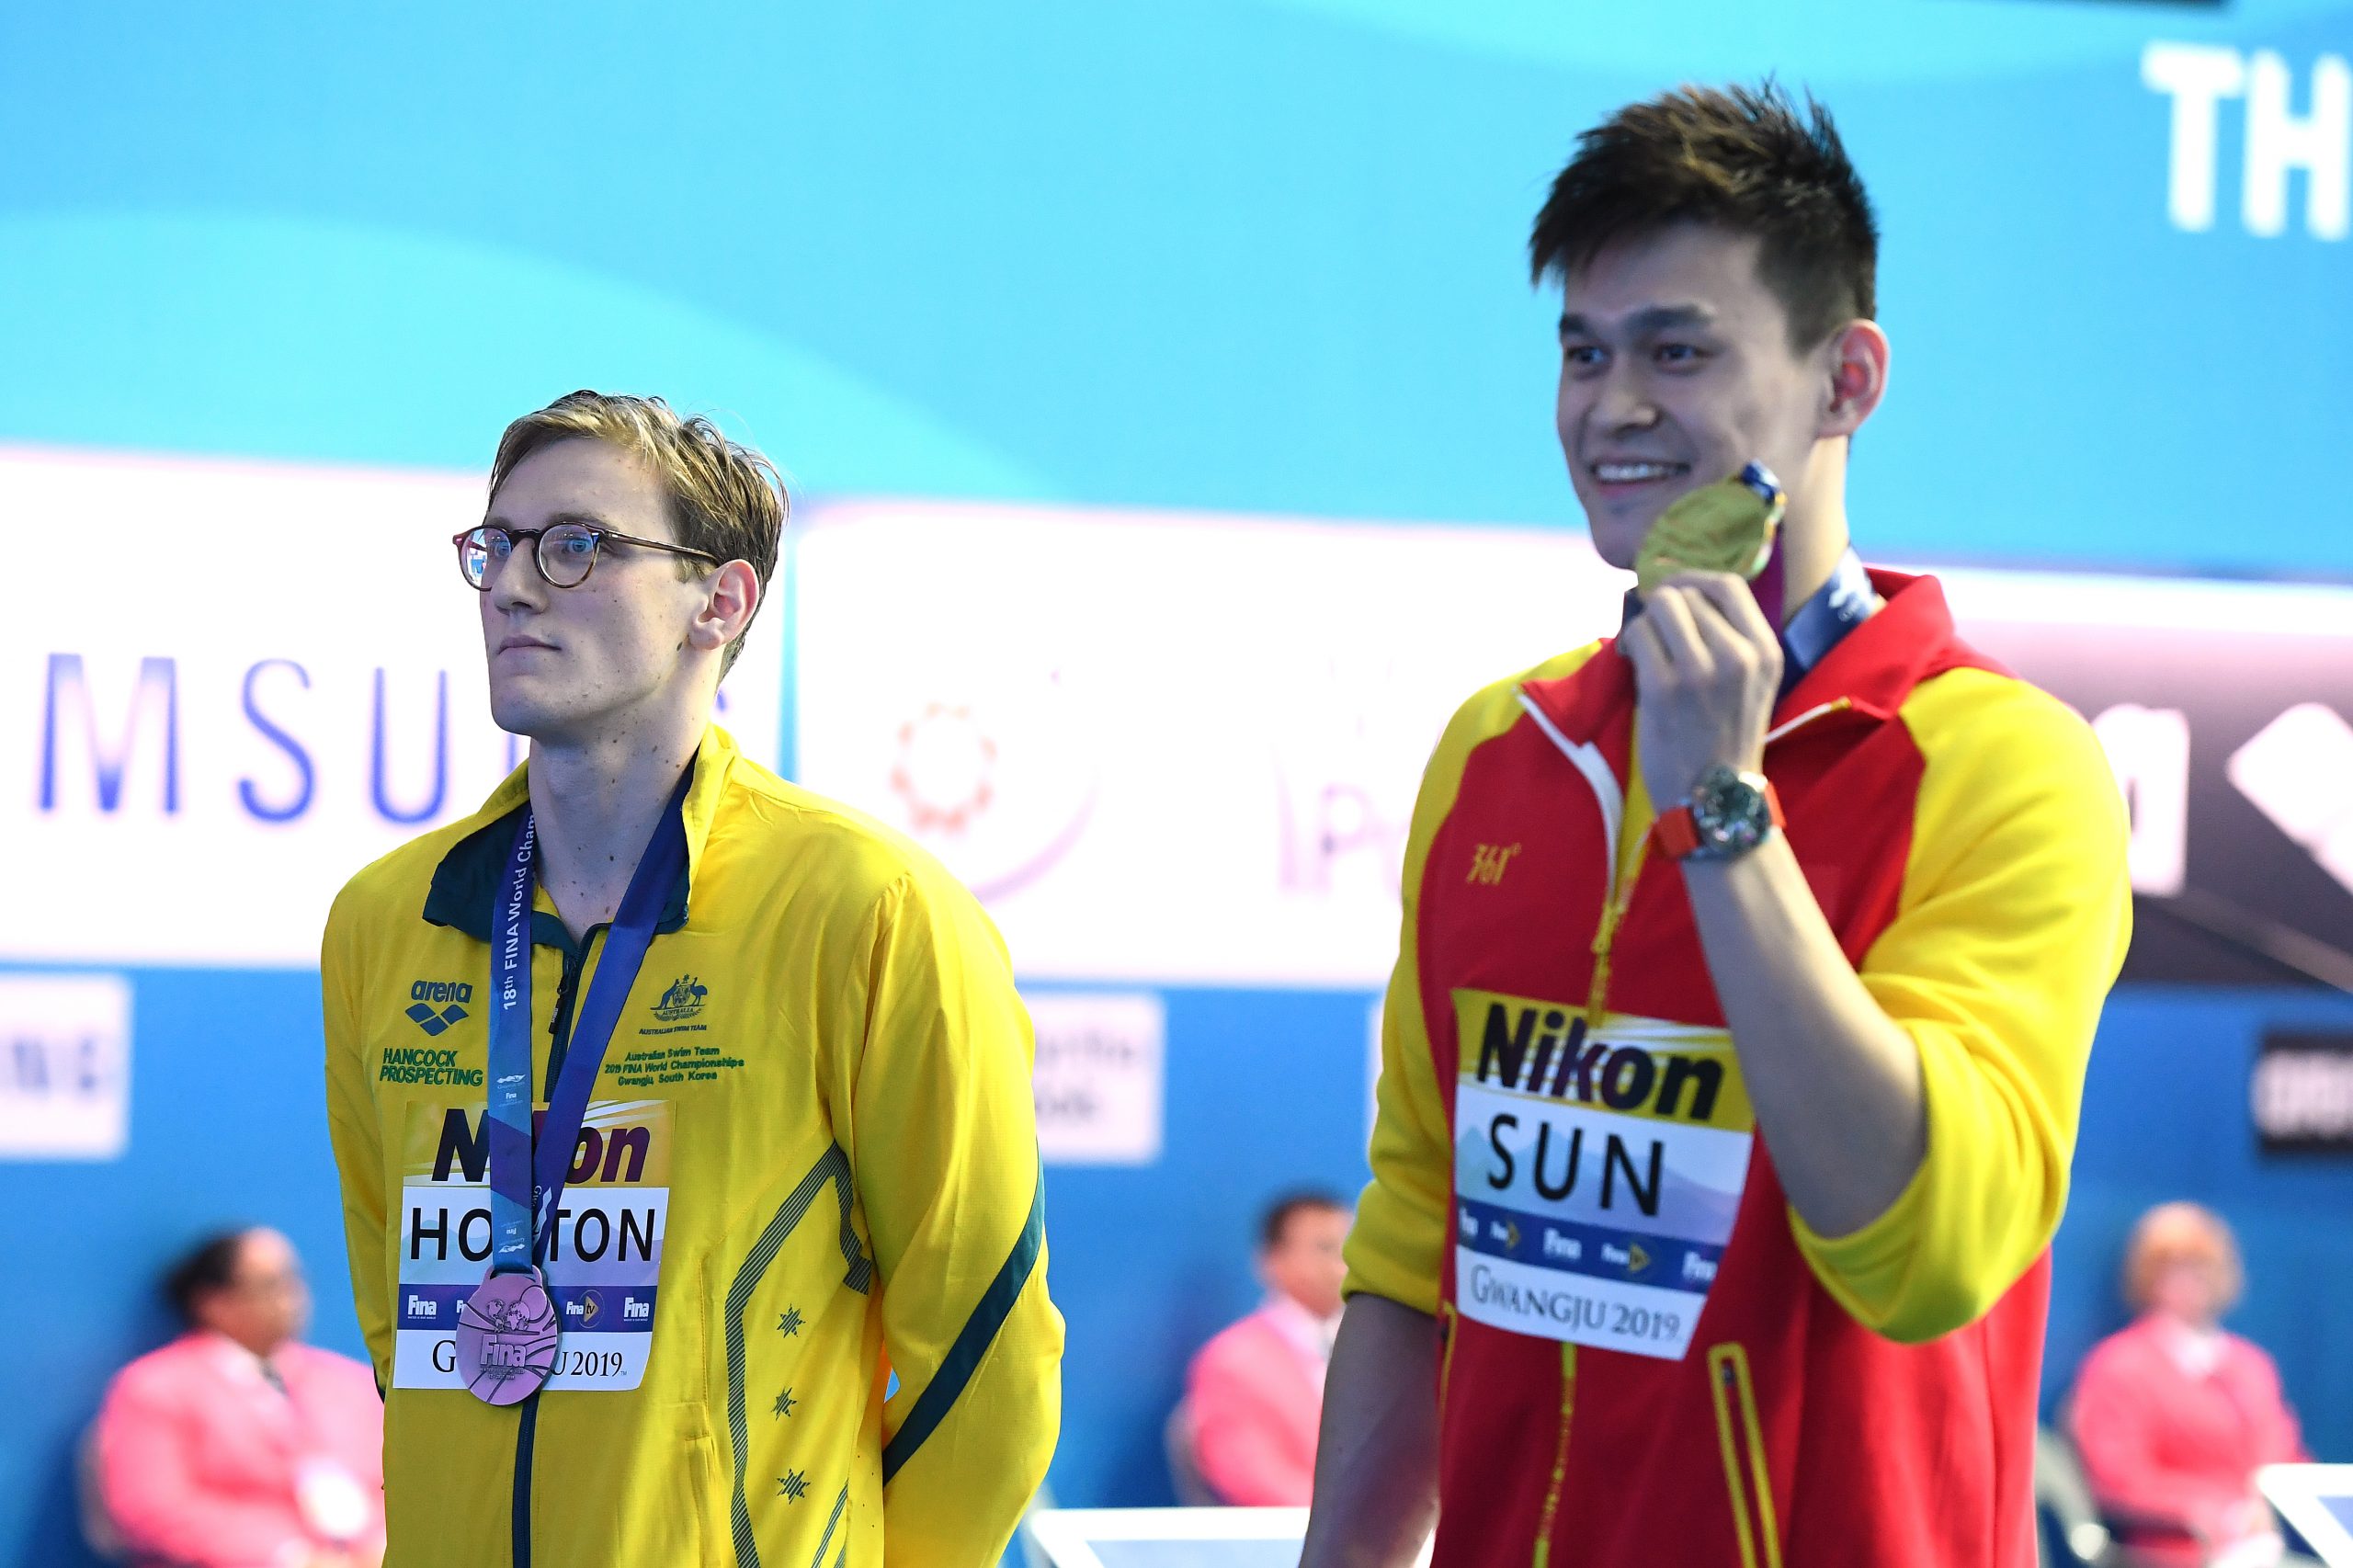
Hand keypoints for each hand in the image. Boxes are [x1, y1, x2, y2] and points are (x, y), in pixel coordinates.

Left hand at [1617, 571, 1781, 807]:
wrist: (1713, 798)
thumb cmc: (1726, 738)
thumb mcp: (1752, 682)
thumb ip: (1731, 638)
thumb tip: (1683, 593)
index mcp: (1766, 651)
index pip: (1729, 584)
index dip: (1693, 578)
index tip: (1675, 590)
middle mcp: (1740, 655)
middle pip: (1688, 594)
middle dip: (1664, 606)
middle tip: (1656, 630)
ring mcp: (1701, 670)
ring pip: (1661, 607)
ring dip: (1646, 622)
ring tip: (1646, 647)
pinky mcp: (1664, 687)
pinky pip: (1638, 635)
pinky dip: (1630, 642)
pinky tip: (1634, 661)